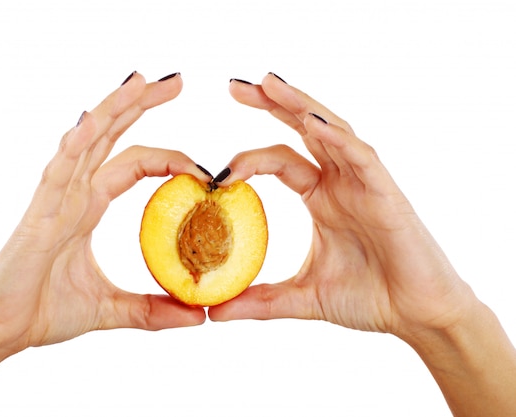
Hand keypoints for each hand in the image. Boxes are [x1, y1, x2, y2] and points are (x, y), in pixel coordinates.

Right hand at [0, 72, 206, 356]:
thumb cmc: (43, 312)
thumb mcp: (111, 309)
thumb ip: (153, 311)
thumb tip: (200, 316)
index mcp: (89, 206)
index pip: (134, 164)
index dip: (168, 157)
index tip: (204, 167)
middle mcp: (74, 193)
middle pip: (112, 136)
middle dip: (140, 104)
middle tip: (175, 80)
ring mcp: (54, 199)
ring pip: (86, 141)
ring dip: (113, 109)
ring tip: (141, 81)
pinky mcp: (38, 214)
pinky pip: (58, 171)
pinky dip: (75, 145)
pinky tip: (93, 124)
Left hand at [208, 74, 475, 340]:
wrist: (417, 316)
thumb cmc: (369, 298)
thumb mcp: (303, 297)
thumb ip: (260, 301)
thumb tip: (213, 312)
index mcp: (321, 196)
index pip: (280, 159)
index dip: (247, 159)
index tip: (214, 173)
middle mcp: (341, 181)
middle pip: (304, 130)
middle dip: (271, 105)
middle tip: (234, 85)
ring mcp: (364, 183)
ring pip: (332, 132)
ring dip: (301, 107)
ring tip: (268, 84)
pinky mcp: (387, 193)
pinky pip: (361, 157)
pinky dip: (338, 139)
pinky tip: (312, 124)